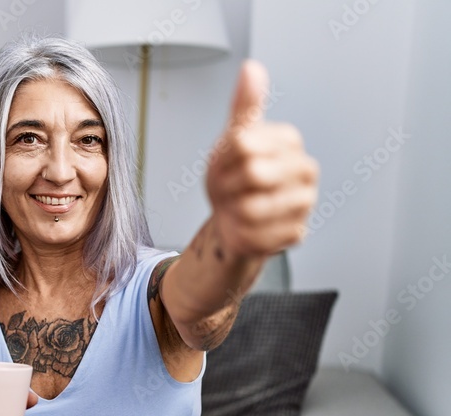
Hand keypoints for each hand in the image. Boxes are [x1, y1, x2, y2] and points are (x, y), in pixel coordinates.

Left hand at [206, 60, 319, 258]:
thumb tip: (251, 68)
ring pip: (252, 208)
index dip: (221, 160)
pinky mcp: (297, 233)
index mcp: (290, 141)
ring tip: (239, 208)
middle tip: (231, 189)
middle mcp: (306, 170)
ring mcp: (305, 203)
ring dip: (233, 213)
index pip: (243, 144)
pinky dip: (242, 234)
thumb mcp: (231, 139)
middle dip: (228, 186)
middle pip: (252, 174)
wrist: (231, 219)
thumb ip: (244, 106)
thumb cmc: (232, 177)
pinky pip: (256, 235)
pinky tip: (248, 228)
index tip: (226, 165)